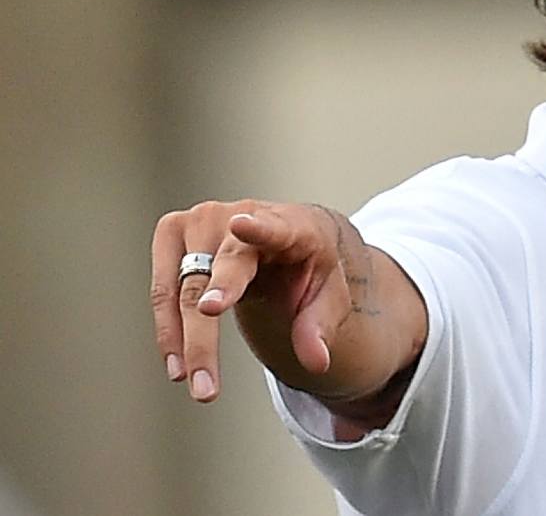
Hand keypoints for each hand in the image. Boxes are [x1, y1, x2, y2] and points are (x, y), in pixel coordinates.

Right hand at [149, 200, 368, 402]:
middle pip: (218, 274)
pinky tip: (179, 365)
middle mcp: (240, 214)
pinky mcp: (173, 232)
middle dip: (204, 333)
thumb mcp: (328, 295)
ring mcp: (201, 220)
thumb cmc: (307, 265)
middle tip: (205, 384)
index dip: (256, 227)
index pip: (272, 225)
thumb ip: (320, 327)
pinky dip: (170, 331)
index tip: (240, 225)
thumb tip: (317, 363)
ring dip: (182, 341)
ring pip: (181, 288)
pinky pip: (164, 291)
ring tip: (196, 385)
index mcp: (289, 225)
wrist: (284, 235)